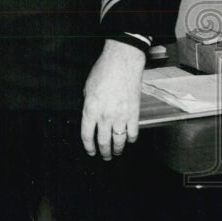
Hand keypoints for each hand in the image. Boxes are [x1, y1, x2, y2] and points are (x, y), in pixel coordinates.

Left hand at [80, 39, 145, 159]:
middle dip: (103, 152)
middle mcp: (105, 116)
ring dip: (117, 150)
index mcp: (90, 109)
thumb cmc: (103, 72)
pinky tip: (129, 140)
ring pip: (119, 141)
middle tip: (104, 157)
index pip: (87, 135)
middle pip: (103, 142)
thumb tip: (91, 116)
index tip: (90, 152)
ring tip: (116, 153)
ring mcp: (121, 116)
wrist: (122, 63)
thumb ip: (89, 105)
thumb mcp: (87, 89)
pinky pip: (133, 133)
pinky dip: (131, 139)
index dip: (88, 147)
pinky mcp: (134, 114)